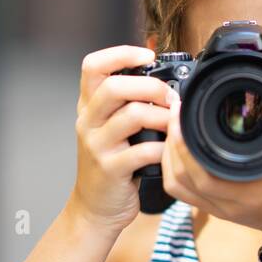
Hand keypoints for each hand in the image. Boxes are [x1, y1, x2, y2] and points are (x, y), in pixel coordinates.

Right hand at [67, 45, 173, 232]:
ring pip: (132, 116)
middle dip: (151, 86)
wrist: (95, 207)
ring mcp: (97, 145)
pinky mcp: (110, 169)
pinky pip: (143, 151)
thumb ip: (127, 104)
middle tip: (170, 97)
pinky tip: (170, 151)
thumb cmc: (111, 163)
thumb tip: (165, 82)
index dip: (121, 54)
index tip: (147, 55)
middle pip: (114, 87)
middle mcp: (88, 121)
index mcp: (89, 106)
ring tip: (174, 124)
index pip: (92, 66)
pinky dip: (164, 148)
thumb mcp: (110, 129)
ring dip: (163, 117)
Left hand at [160, 92, 261, 237]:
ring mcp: (218, 208)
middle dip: (171, 142)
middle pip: (180, 177)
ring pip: (176, 186)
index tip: (181, 114)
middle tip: (174, 112)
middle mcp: (227, 204)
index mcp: (247, 192)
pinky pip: (181, 191)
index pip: (201, 174)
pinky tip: (177, 149)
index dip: (183, 146)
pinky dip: (172, 169)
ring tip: (172, 127)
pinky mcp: (214, 208)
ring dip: (168, 157)